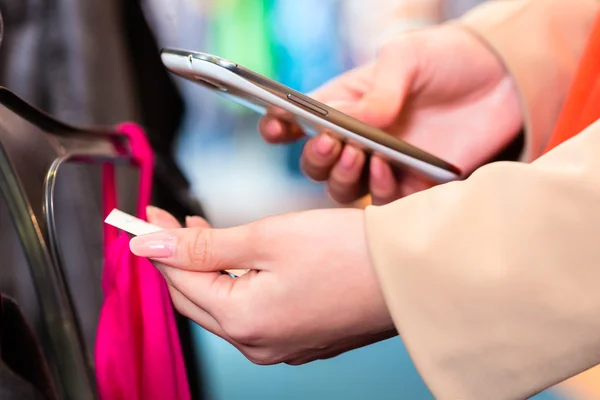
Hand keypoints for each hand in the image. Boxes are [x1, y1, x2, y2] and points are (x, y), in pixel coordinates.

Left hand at [131, 206, 394, 364]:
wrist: (413, 273)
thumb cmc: (350, 253)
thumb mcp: (268, 237)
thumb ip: (205, 244)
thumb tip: (150, 245)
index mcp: (245, 322)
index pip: (180, 280)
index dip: (159, 244)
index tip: (147, 216)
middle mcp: (260, 344)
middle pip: (198, 299)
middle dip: (180, 259)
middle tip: (170, 223)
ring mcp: (283, 346)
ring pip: (226, 306)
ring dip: (210, 270)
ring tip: (204, 235)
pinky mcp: (303, 338)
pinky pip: (255, 313)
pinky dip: (240, 285)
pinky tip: (243, 262)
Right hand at [259, 24, 521, 204]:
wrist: (502, 81)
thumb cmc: (446, 59)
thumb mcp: (408, 57)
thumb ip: (379, 88)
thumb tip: (353, 122)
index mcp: (345, 104)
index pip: (300, 121)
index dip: (279, 126)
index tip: (275, 125)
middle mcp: (357, 139)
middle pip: (316, 165)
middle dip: (316, 158)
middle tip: (331, 142)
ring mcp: (382, 165)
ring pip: (342, 189)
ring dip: (343, 177)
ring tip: (359, 156)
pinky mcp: (412, 185)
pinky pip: (383, 201)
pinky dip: (379, 189)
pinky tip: (388, 170)